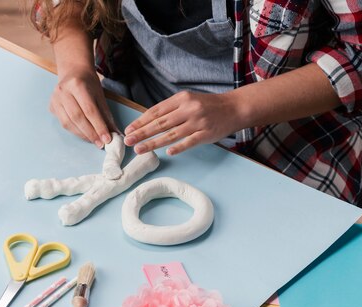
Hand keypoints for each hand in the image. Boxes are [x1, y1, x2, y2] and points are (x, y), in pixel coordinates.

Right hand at [49, 67, 117, 147]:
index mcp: (77, 84)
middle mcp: (63, 91)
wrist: (73, 71)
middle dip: (91, 133)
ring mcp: (55, 99)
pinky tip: (84, 134)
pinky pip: (64, 123)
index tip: (107, 138)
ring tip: (94, 140)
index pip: (89, 110)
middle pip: (78, 118)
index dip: (99, 126)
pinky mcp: (52, 106)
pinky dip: (75, 131)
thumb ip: (106, 115)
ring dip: (83, 134)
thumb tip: (114, 133)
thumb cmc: (88, 83)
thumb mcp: (100, 95)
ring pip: (69, 123)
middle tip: (100, 143)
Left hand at [123, 91, 244, 154]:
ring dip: (153, 143)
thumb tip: (148, 121)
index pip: (156, 111)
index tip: (129, 130)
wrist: (234, 108)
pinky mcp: (206, 134)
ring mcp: (198, 122)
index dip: (141, 121)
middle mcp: (188, 109)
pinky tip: (167, 152)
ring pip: (171, 134)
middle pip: (160, 123)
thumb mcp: (188, 100)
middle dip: (142, 133)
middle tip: (128, 141)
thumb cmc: (207, 106)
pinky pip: (189, 142)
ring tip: (139, 149)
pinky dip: (178, 147)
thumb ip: (171, 109)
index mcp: (181, 99)